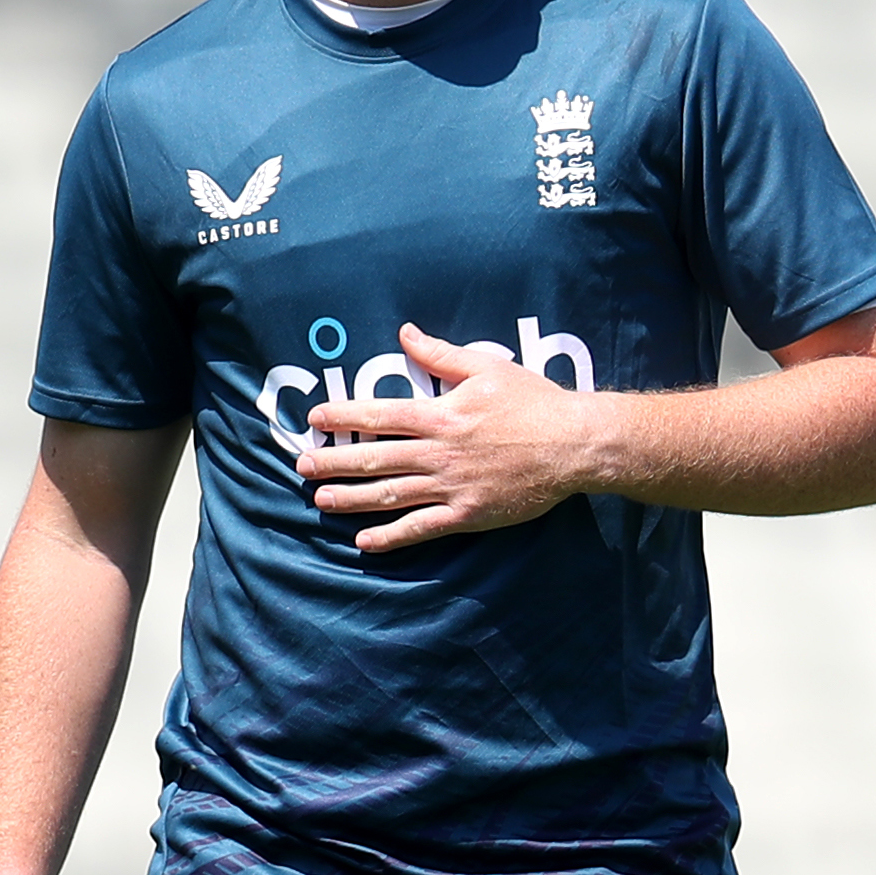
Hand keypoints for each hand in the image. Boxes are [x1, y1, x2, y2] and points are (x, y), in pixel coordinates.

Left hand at [298, 323, 606, 552]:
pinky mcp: (467, 514)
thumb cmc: (533, 402)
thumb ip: (440, 354)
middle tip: (302, 467)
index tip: (314, 420)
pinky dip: (391, 536)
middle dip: (333, 463)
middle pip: (375, 458)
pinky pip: (421, 528)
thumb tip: (405, 333)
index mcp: (440, 413)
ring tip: (321, 501)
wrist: (573, 445)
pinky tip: (364, 541)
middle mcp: (439, 451)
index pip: (379, 414)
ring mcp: (451, 486)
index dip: (342, 416)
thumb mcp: (487, 367)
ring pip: (390, 494)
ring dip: (351, 499)